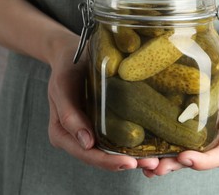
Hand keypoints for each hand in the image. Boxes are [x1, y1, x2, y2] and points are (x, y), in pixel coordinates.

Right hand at [47, 38, 158, 170]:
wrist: (72, 53)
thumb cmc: (66, 68)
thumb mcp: (62, 86)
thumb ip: (69, 114)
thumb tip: (87, 143)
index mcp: (63, 133)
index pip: (87, 154)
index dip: (107, 161)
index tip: (129, 163)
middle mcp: (78, 137)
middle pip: (102, 157)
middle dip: (126, 163)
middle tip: (152, 164)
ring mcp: (93, 130)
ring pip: (112, 151)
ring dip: (134, 157)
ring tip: (156, 159)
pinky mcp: (105, 122)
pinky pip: (118, 136)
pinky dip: (134, 143)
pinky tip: (152, 145)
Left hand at [143, 47, 218, 176]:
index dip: (206, 161)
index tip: (185, 157)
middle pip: (202, 159)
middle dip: (180, 165)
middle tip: (158, 167)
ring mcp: (204, 135)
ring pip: (187, 155)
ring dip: (168, 163)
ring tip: (149, 166)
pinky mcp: (189, 128)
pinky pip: (177, 143)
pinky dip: (163, 152)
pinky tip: (146, 156)